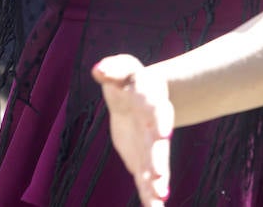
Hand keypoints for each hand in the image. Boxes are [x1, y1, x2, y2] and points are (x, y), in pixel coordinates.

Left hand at [92, 55, 172, 205]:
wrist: (136, 98)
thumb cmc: (128, 80)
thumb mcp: (121, 68)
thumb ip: (112, 68)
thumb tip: (98, 70)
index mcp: (152, 103)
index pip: (158, 111)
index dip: (161, 121)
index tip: (164, 133)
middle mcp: (155, 129)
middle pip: (158, 146)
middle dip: (159, 162)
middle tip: (160, 178)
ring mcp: (150, 148)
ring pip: (155, 168)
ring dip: (156, 185)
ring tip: (159, 201)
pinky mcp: (143, 162)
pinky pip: (146, 181)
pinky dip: (149, 196)